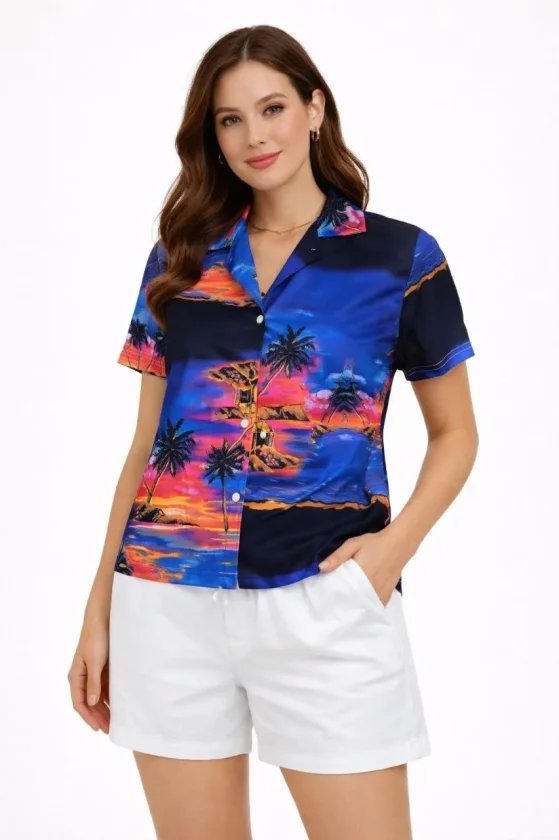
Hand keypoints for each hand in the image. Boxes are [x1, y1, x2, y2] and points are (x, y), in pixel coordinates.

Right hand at [68, 613, 109, 733]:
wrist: (103, 618)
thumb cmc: (96, 638)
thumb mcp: (95, 662)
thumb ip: (93, 683)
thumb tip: (92, 703)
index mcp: (76, 676)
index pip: (80, 703)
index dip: (88, 717)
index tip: (98, 728)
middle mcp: (83, 676)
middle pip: (89, 702)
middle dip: (98, 716)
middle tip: (109, 729)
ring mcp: (93, 673)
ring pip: (97, 696)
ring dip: (104, 708)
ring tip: (115, 721)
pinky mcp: (103, 668)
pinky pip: (105, 687)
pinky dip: (110, 697)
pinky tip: (118, 704)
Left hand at [318, 530, 408, 606]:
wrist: (398, 544)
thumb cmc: (374, 543)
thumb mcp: (353, 544)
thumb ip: (337, 557)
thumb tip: (321, 568)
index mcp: (359, 574)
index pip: (342, 591)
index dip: (333, 596)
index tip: (326, 599)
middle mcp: (370, 585)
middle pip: (352, 601)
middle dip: (342, 603)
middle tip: (333, 604)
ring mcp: (380, 591)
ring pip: (364, 605)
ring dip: (355, 606)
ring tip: (345, 606)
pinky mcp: (387, 593)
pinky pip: (375, 605)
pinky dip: (367, 606)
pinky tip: (360, 606)